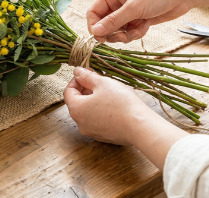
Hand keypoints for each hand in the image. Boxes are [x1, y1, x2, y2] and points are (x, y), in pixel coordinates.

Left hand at [64, 67, 188, 168]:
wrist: (140, 127)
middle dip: (86, 89)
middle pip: (78, 102)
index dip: (77, 79)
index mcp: (76, 109)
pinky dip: (102, 111)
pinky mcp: (104, 136)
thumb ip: (86, 77)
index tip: (88, 72)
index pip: (68, 91)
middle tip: (99, 80)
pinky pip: (98, 121)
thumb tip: (77, 72)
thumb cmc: (120, 103)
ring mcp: (92, 132)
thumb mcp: (102, 83)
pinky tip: (114, 105)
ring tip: (108, 92)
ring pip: (88, 112)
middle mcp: (80, 123)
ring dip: (94, 100)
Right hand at [86, 0, 194, 42]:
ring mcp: (127, 12)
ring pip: (118, 30)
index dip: (94, 26)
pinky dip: (136, 32)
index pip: (93, 12)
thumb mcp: (134, 8)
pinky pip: (130, 32)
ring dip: (127, 34)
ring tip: (138, 29)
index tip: (100, 39)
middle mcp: (117, 3)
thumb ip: (113, 21)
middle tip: (123, 38)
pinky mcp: (137, 19)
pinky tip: (146, 25)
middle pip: (104, 24)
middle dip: (113, 33)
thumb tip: (95, 32)